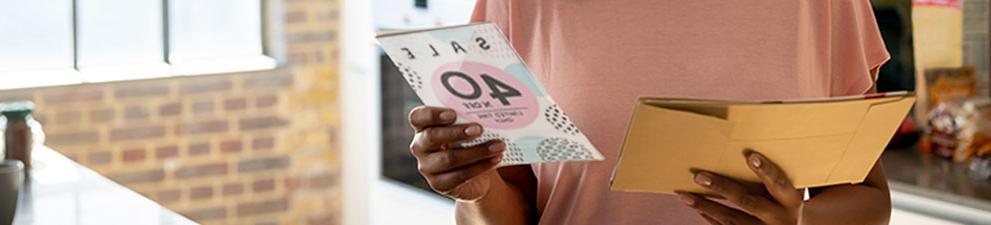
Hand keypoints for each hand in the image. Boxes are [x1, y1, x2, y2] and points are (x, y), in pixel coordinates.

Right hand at [408, 106, 505, 201]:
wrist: (474, 175)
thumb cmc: (468, 143)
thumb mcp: (465, 130)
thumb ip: (468, 121)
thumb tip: (489, 112)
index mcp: (423, 128)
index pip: (417, 117)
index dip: (432, 114)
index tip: (453, 113)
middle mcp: (420, 147)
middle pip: (431, 137)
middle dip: (456, 132)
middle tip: (479, 129)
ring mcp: (427, 168)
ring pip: (449, 158)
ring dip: (477, 151)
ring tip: (497, 145)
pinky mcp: (439, 184)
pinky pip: (461, 175)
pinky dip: (481, 166)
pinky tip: (495, 159)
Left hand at [678, 151, 802, 224]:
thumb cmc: (783, 204)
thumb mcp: (785, 195)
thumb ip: (770, 179)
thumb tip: (741, 150)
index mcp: (792, 202)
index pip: (780, 183)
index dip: (766, 170)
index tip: (751, 155)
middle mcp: (781, 220)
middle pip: (749, 202)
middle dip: (722, 187)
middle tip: (699, 176)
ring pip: (732, 220)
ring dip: (706, 206)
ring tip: (684, 196)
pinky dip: (710, 217)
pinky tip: (696, 206)